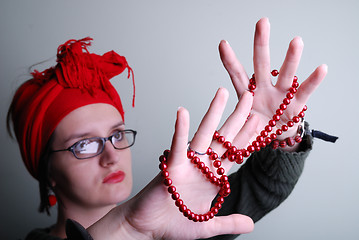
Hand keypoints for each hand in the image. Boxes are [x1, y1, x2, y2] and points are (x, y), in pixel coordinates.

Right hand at [89, 88, 257, 238]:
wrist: (147, 229)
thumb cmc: (172, 224)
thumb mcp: (208, 227)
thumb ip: (229, 223)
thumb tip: (251, 224)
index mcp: (213, 179)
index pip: (235, 154)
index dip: (248, 138)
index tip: (260, 121)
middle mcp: (202, 167)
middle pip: (224, 138)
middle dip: (238, 117)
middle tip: (249, 95)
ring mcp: (187, 165)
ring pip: (203, 134)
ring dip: (213, 113)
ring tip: (222, 93)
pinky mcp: (171, 169)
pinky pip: (177, 147)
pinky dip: (180, 130)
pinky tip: (183, 113)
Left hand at [219, 18, 326, 147]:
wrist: (276, 135)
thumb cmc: (257, 126)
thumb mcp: (241, 126)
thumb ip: (235, 123)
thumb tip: (223, 128)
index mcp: (248, 94)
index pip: (238, 75)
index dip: (230, 61)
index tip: (222, 44)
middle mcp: (264, 89)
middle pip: (262, 64)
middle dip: (261, 44)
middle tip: (262, 23)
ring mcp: (281, 94)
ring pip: (286, 74)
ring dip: (291, 58)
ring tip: (296, 41)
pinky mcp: (296, 104)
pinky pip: (305, 91)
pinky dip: (314, 81)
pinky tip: (322, 68)